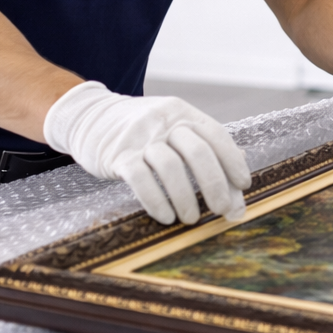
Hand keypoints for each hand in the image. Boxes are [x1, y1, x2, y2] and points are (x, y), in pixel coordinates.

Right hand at [44, 82, 249, 224]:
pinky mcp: (117, 155)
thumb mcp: (173, 129)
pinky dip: (156, 201)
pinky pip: (141, 180)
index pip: (216, 135)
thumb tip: (238, 190)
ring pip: (171, 168)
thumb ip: (205, 152)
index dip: (232, 161)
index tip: (243, 185)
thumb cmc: (142, 132)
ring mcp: (139, 137)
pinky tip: (166, 216)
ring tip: (191, 219)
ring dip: (186, 198)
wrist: (89, 116)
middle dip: (215, 185)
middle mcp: (164, 121)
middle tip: (222, 210)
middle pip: (198, 152)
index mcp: (183, 113)